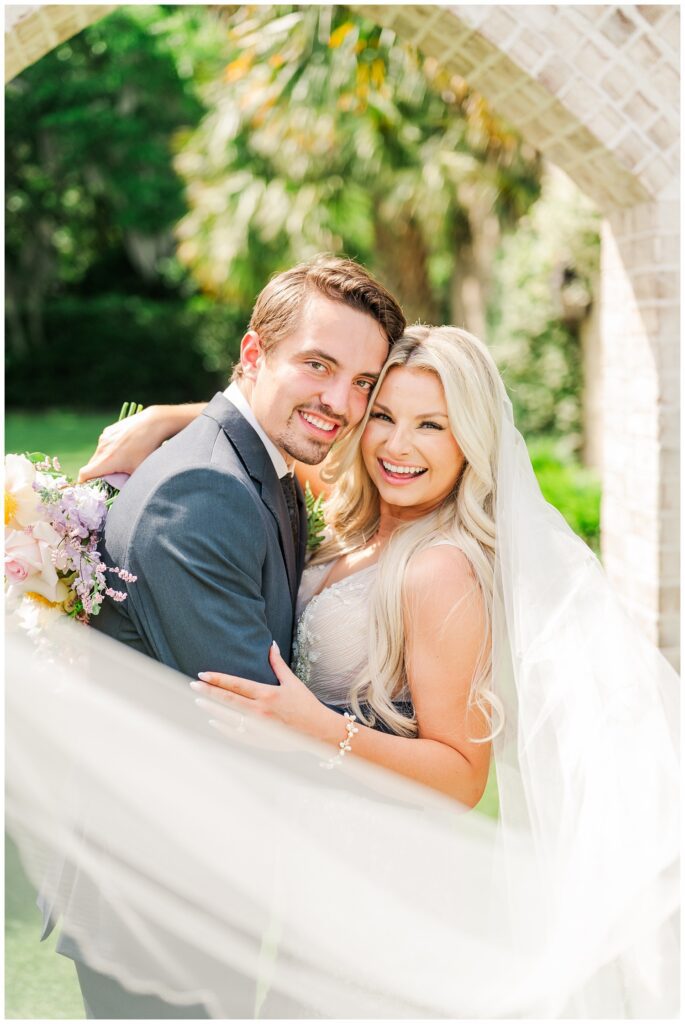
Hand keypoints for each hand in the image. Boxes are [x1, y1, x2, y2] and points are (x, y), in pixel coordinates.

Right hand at [78, 407, 167, 481]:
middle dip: (99, 473)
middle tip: (113, 476)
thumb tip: (123, 489)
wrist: (153, 423)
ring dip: (105, 460)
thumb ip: (126, 481)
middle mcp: (101, 448)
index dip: (84, 483)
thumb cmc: (147, 449)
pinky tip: (125, 447)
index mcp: (106, 460)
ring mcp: (104, 437)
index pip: (84, 474)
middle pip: (92, 465)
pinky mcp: (108, 430)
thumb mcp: (138, 471)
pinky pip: (104, 444)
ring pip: (99, 454)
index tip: (90, 487)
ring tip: (123, 459)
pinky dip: (110, 449)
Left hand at [190, 643, 336, 741]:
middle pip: (227, 700)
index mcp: (267, 694)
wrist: (318, 732)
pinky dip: (223, 727)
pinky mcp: (259, 740)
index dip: (217, 679)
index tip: (203, 674)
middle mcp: (260, 711)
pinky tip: (213, 721)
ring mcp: (258, 728)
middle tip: (192, 685)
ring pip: (227, 717)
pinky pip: (235, 734)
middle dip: (208, 692)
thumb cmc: (306, 705)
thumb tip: (270, 644)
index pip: (236, 685)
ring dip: (211, 709)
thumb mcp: (292, 682)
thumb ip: (278, 664)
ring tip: (198, 701)